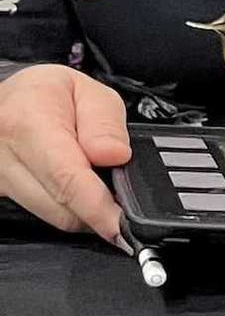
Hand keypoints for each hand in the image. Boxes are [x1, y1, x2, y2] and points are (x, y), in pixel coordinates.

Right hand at [0, 64, 129, 242]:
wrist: (10, 100)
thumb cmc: (46, 94)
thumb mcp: (87, 91)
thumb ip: (105, 123)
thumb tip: (115, 156)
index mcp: (28, 122)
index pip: (66, 178)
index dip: (98, 207)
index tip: (122, 224)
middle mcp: (5, 154)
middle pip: (61, 208)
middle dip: (99, 210)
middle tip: (122, 197)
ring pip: (52, 215)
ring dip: (82, 209)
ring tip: (97, 182)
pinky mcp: (1, 192)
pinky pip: (41, 212)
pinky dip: (65, 206)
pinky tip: (75, 188)